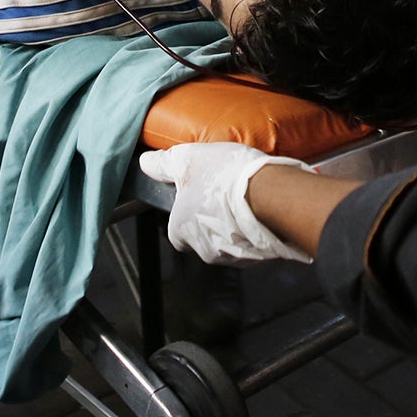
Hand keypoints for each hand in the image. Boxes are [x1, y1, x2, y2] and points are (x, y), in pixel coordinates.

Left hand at [137, 143, 311, 265]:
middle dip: (213, 220)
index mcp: (182, 230)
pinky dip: (255, 230)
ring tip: (246, 199)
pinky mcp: (260, 256)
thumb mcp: (187, 160)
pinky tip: (261, 209)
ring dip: (235, 226)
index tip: (197, 198)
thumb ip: (163, 164)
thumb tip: (146, 163)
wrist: (270, 195)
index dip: (185, 214)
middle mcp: (204, 250)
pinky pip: (253, 244)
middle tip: (224, 193)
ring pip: (230, 242)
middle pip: (203, 237)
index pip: (176, 232)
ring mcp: (234, 256)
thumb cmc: (224, 178)